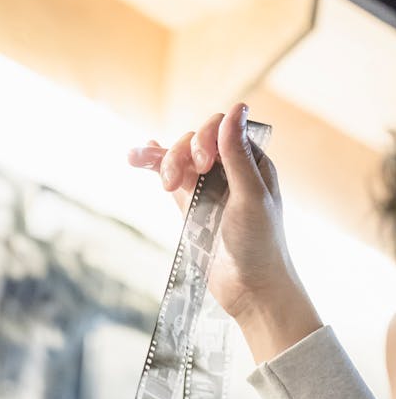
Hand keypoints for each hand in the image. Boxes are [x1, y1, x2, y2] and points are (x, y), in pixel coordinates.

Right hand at [129, 102, 321, 363]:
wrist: (251, 289)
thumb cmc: (260, 244)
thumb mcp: (251, 196)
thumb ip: (238, 155)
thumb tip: (235, 108)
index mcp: (251, 162)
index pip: (222, 128)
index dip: (206, 136)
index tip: (204, 162)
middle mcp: (229, 170)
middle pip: (195, 141)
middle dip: (181, 152)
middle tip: (177, 180)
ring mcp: (207, 189)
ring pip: (179, 158)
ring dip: (162, 158)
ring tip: (144, 165)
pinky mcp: (190, 208)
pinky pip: (170, 179)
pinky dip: (154, 166)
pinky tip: (137, 156)